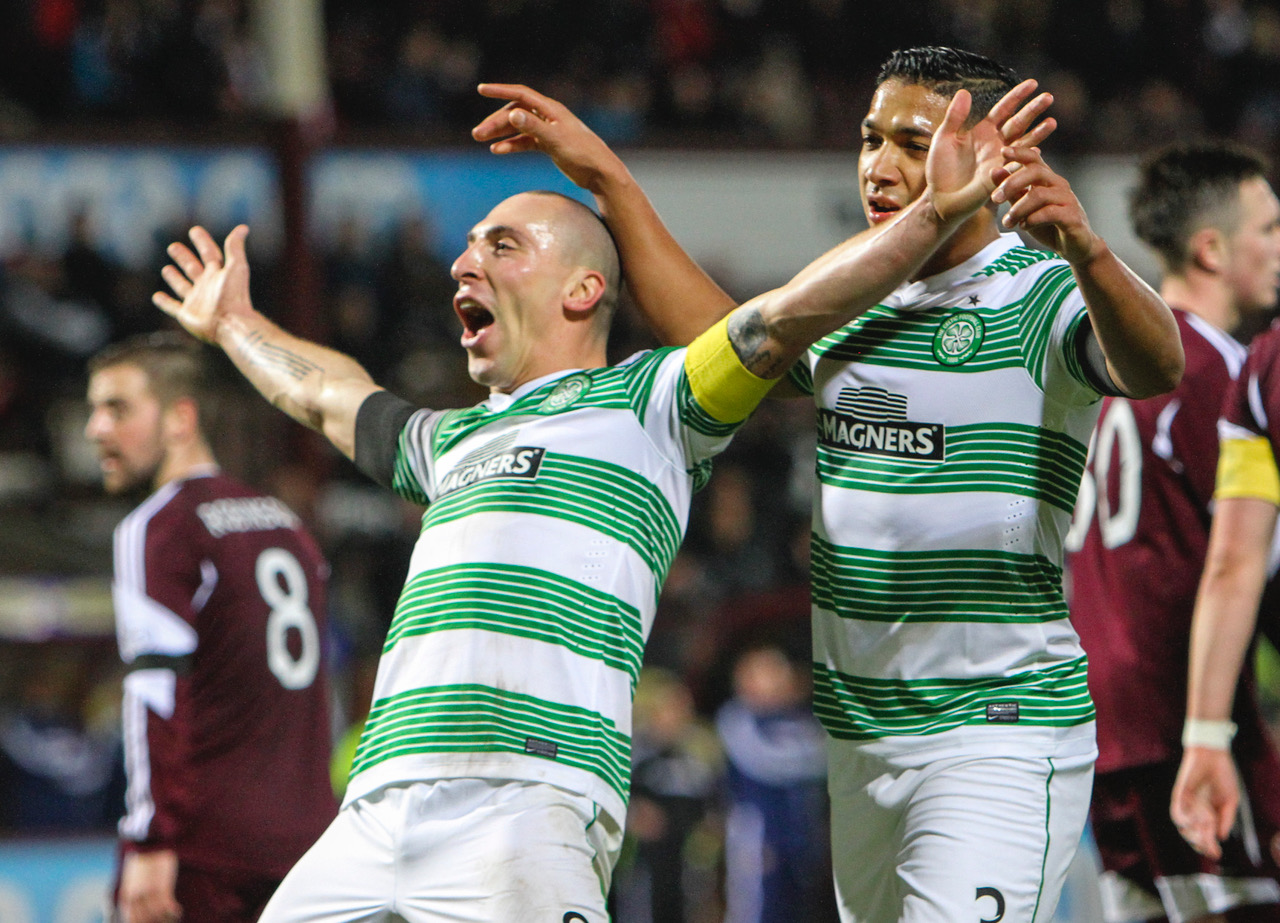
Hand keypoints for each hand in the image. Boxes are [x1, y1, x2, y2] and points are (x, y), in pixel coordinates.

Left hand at [118, 849, 180, 922]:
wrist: (150, 840)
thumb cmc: (145, 858)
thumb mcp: (134, 877)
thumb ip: (134, 892)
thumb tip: (139, 904)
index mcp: (126, 895)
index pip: (132, 920)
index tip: (153, 922)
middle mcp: (135, 896)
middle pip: (145, 919)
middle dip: (156, 922)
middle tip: (166, 920)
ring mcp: (148, 892)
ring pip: (156, 915)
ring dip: (166, 919)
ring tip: (174, 918)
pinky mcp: (161, 885)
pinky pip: (167, 906)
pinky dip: (173, 912)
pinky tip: (178, 911)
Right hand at [153, 225, 252, 344]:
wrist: (231, 324)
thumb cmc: (234, 296)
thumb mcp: (236, 267)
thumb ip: (235, 247)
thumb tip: (243, 227)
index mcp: (218, 274)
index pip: (209, 254)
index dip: (202, 241)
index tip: (194, 230)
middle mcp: (207, 287)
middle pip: (193, 268)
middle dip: (184, 258)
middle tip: (173, 246)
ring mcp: (196, 301)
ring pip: (182, 286)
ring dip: (174, 278)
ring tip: (166, 269)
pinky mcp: (187, 315)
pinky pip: (172, 307)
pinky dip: (164, 302)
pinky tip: (156, 296)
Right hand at [472, 84, 624, 193]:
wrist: (600, 173)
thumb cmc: (581, 154)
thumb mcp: (555, 140)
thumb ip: (533, 127)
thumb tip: (513, 114)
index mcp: (551, 110)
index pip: (521, 95)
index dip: (500, 91)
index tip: (481, 89)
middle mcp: (548, 117)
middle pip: (516, 113)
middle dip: (496, 122)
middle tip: (477, 134)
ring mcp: (548, 131)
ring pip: (518, 128)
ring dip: (500, 133)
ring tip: (482, 141)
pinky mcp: (549, 145)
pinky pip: (525, 141)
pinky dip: (512, 145)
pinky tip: (498, 150)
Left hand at [926, 79, 1054, 224]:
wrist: (939, 199)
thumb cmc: (939, 170)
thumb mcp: (943, 139)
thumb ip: (954, 117)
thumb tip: (964, 91)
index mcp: (984, 131)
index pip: (1004, 109)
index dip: (1017, 96)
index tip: (1033, 83)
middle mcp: (996, 143)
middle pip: (1018, 122)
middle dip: (1033, 110)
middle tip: (1048, 97)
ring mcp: (1000, 160)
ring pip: (1023, 143)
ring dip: (1038, 133)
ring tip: (1052, 122)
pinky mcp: (1000, 177)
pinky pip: (1017, 167)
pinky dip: (1026, 159)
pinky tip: (1037, 151)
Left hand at [992, 146, 1102, 263]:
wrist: (1074, 246)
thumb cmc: (1047, 224)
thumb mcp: (1024, 208)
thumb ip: (1011, 191)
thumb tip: (994, 170)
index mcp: (1047, 179)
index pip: (1034, 159)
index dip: (1020, 152)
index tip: (1002, 151)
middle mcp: (1059, 184)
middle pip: (1035, 172)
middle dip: (1011, 183)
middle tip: (994, 198)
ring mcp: (1067, 199)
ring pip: (1039, 194)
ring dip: (1018, 209)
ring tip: (1007, 222)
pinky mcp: (1072, 216)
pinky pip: (1049, 212)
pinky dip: (1032, 220)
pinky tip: (1023, 226)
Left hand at [1170, 746, 1238, 860]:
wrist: (1213, 755)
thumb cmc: (1223, 776)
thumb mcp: (1231, 800)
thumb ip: (1227, 818)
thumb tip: (1220, 837)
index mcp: (1209, 814)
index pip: (1205, 836)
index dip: (1209, 847)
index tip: (1217, 854)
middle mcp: (1195, 811)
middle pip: (1193, 835)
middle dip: (1203, 844)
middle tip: (1212, 850)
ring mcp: (1186, 804)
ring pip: (1184, 827)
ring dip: (1196, 833)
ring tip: (1207, 833)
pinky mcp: (1179, 794)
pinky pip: (1178, 811)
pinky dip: (1186, 820)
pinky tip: (1196, 822)